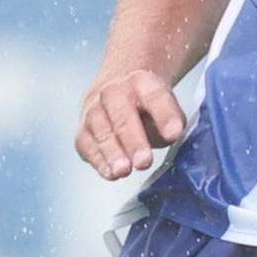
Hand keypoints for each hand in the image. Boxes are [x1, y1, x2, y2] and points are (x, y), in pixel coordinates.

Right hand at [77, 62, 189, 181]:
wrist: (116, 96)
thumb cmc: (146, 110)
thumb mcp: (166, 110)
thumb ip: (171, 122)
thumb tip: (171, 135)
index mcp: (141, 82)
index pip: (154, 96)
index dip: (164, 115)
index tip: (174, 134)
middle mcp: (113, 92)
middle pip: (122, 115)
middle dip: (133, 140)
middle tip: (144, 161)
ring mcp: (93, 110)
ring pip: (102, 130)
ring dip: (112, 152)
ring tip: (124, 170)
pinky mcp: (82, 131)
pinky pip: (86, 145)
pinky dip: (98, 160)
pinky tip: (110, 173)